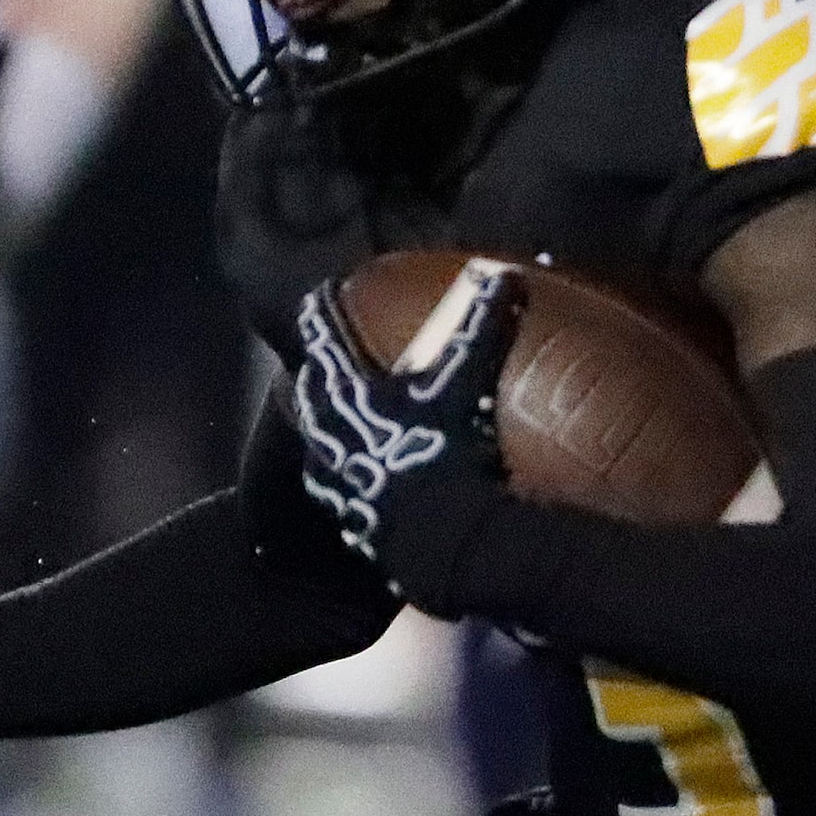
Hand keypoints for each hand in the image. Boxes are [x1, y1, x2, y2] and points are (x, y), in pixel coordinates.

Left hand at [291, 267, 523, 612]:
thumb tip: (502, 275)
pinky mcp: (348, 515)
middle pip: (313, 389)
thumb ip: (482, 326)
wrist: (443, 540)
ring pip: (317, 438)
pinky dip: (341, 471)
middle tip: (326, 357)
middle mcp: (330, 432)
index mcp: (348, 393)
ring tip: (335, 414)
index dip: (321, 313)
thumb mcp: (465, 383)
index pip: (324, 338)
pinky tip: (355, 475)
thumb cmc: (446, 454)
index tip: (316, 296)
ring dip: (325, 421)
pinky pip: (333, 484)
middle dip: (320, 369)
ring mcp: (336, 476)